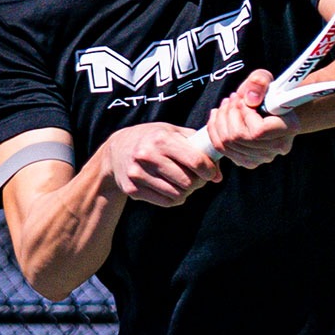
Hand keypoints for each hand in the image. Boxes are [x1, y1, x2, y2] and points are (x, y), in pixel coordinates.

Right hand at [101, 123, 220, 206]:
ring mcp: (138, 174)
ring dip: (186, 192)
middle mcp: (147, 155)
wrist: (116, 150)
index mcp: (161, 138)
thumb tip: (218, 175)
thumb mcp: (174, 132)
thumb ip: (199, 148)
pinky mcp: (132, 189)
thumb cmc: (152, 139)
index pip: (196, 161)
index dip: (209, 170)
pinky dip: (174, 198)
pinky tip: (171, 187)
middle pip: (188, 182)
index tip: (211, 173)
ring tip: (183, 183)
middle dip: (198, 182)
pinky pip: (166, 202)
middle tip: (197, 178)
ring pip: (178, 195)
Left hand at [203, 69, 299, 169]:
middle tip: (230, 99)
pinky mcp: (248, 161)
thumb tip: (249, 98)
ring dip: (220, 120)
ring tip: (225, 105)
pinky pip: (222, 149)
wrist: (272, 108)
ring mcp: (263, 157)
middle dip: (228, 114)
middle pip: (239, 138)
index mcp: (289, 128)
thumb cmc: (268, 91)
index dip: (243, 113)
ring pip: (228, 144)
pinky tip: (217, 116)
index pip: (258, 131)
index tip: (242, 99)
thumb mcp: (265, 78)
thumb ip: (259, 81)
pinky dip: (215, 131)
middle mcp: (278, 147)